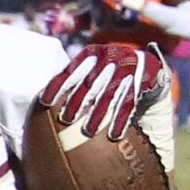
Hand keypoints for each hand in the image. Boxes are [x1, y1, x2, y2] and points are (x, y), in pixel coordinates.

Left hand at [38, 41, 162, 141]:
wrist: (146, 64)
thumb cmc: (109, 71)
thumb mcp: (93, 68)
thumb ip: (75, 79)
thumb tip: (43, 102)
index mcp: (91, 54)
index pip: (70, 70)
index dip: (57, 85)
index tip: (44, 102)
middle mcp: (108, 58)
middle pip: (89, 83)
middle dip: (76, 102)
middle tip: (64, 119)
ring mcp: (126, 68)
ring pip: (108, 94)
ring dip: (98, 114)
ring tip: (87, 131)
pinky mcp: (141, 80)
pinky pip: (129, 103)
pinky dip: (120, 120)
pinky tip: (114, 135)